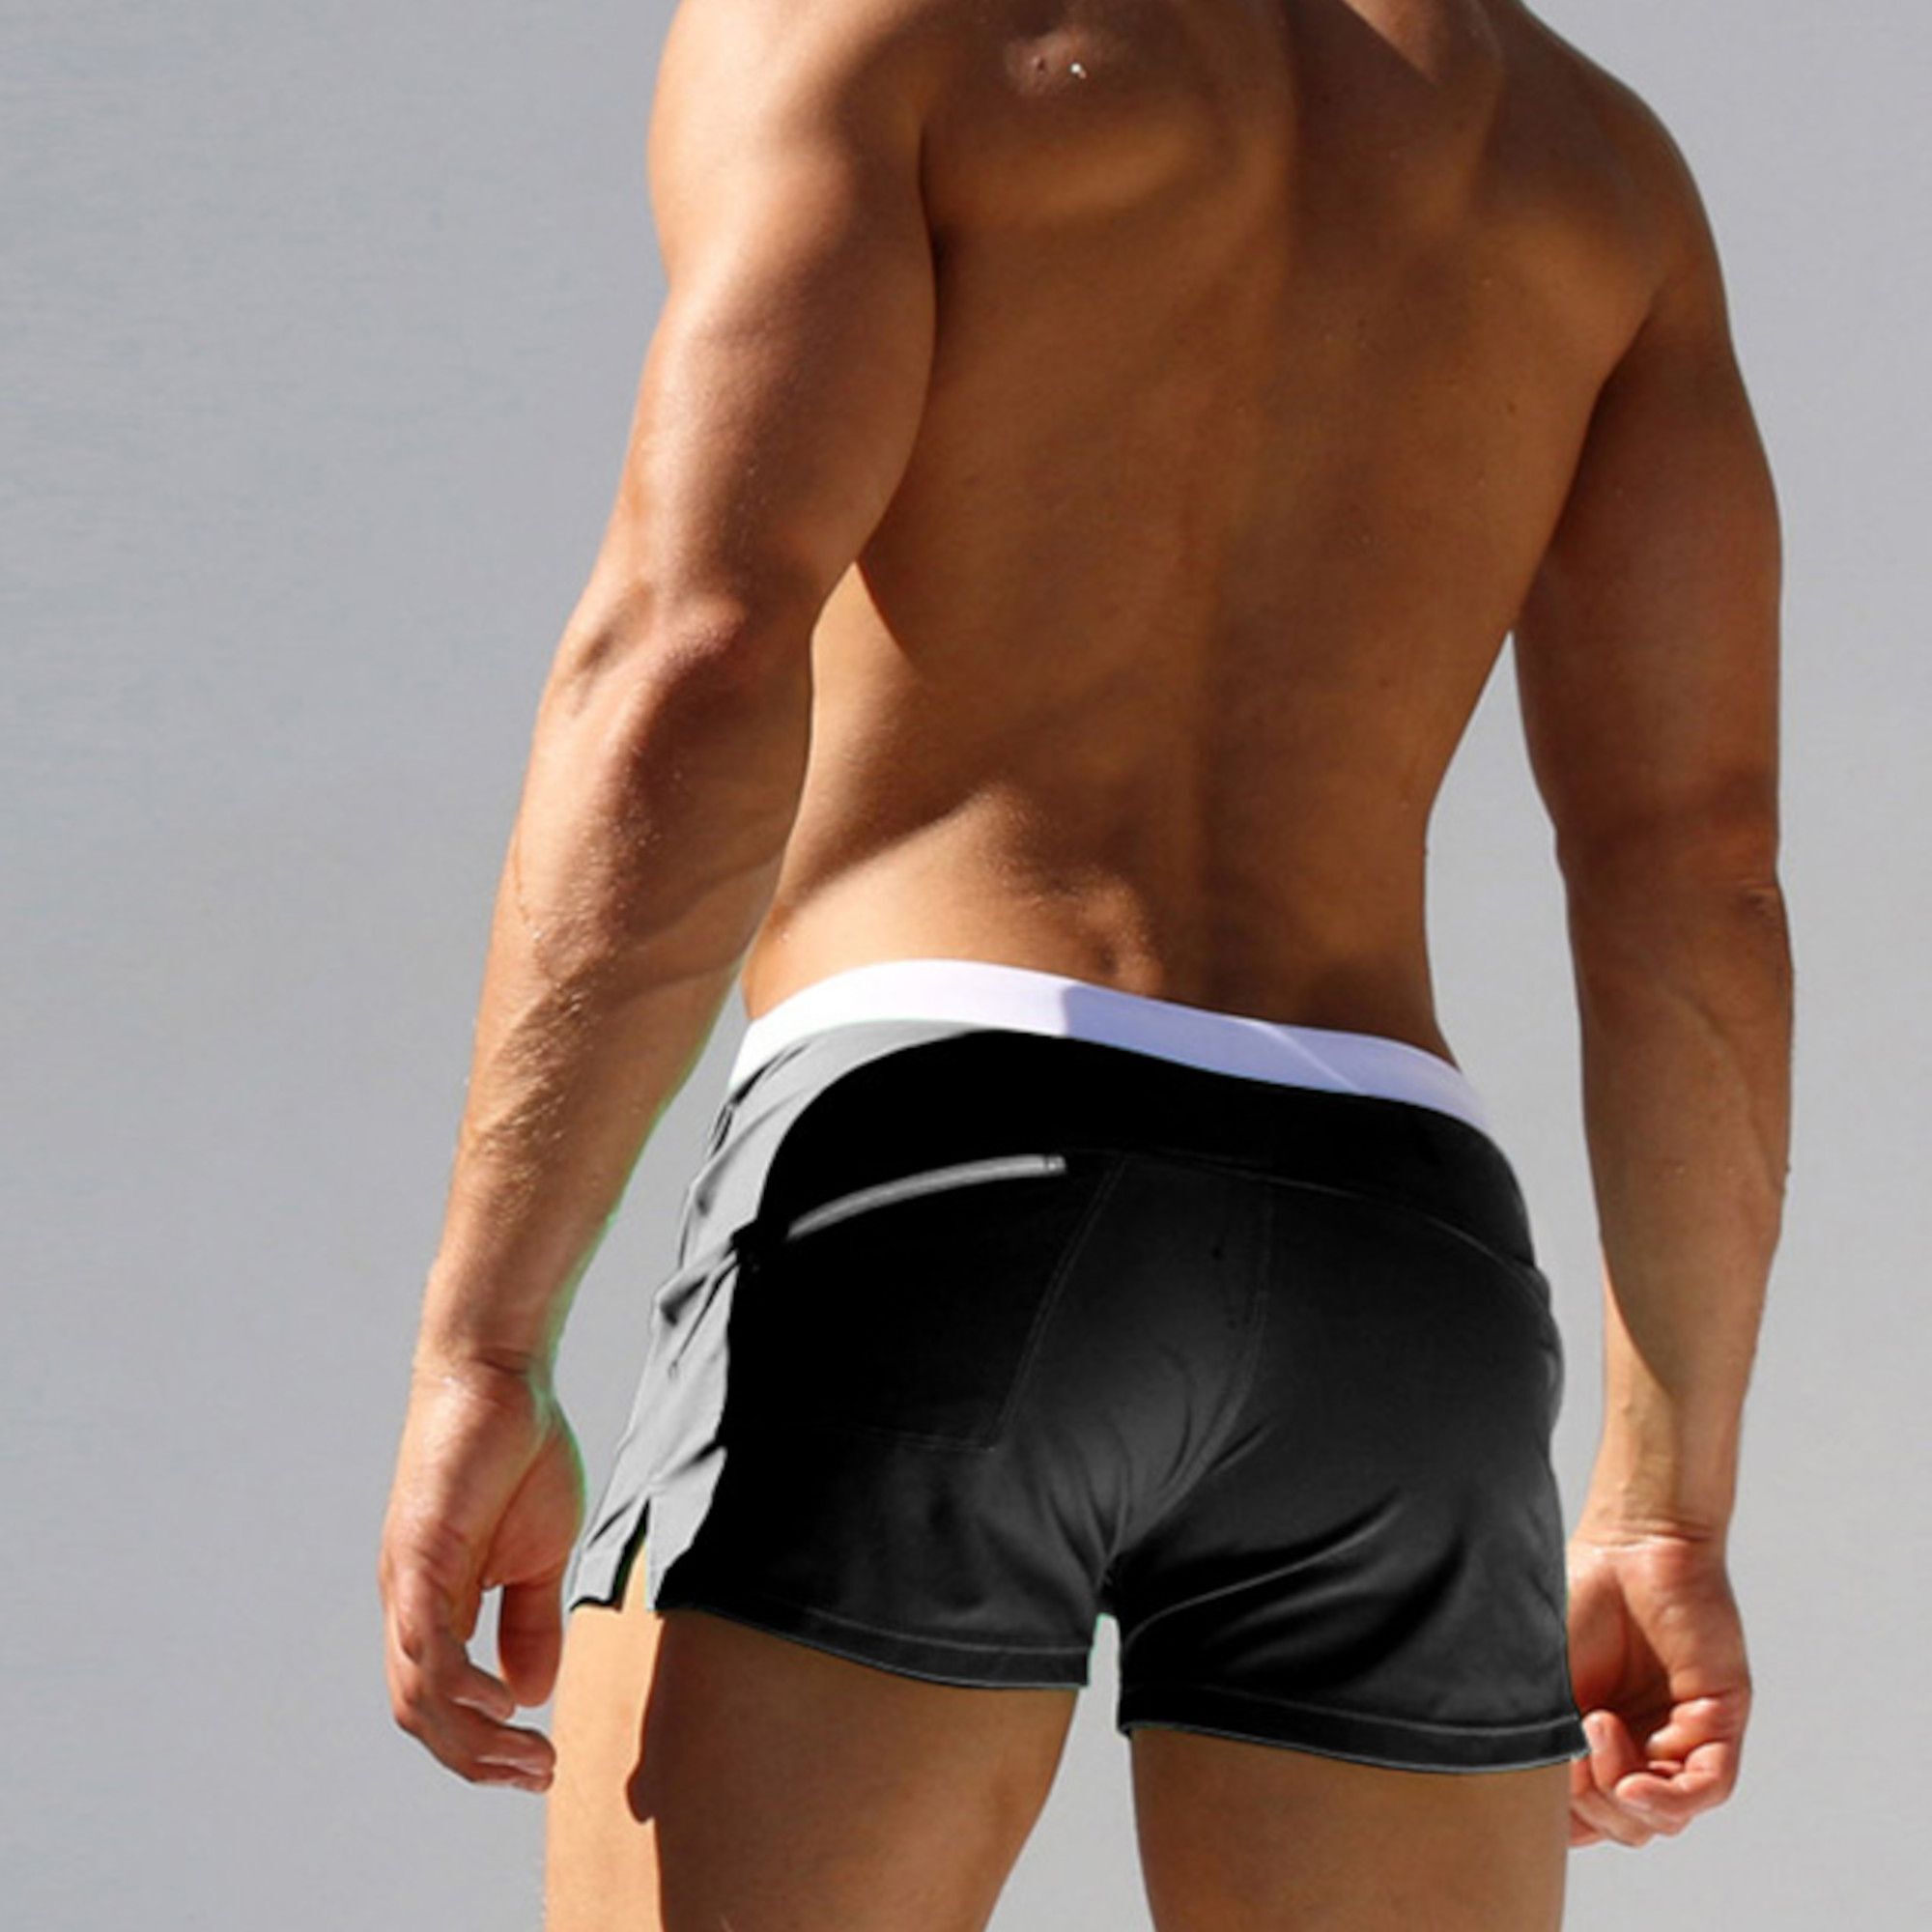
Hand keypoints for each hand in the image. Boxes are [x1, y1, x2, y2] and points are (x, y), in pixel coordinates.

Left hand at [377, 1349, 582, 1793]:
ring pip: (419, 1690)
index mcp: (436, 1604)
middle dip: (479, 1760)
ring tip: (527, 1752)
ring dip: (471, 1738)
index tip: (541, 1766)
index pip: (442, 1704)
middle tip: (538, 1773)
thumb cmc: (517, 1452)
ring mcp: (409, 1579)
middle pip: (423, 1714)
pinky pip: (423, 1636)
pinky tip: (499, 1703)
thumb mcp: (539, 1552)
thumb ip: (529, 1619)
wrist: (498, 1376)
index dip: (484, 1749)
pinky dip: (456, 1681)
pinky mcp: (419, 1551)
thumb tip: (529, 1694)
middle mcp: (410, 1603)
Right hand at [1564, 1526, 1751, 1848]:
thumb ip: (1543, 1737)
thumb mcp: (1543, 1676)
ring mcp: (1682, 1737)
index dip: (1567, 1818)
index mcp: (1595, 1738)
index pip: (1589, 1815)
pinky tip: (1637, 1779)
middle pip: (1626, 1825)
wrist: (1629, 1543)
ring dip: (1626, 1795)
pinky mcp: (1720, 1722)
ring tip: (1600, 1729)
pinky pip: (1710, 1789)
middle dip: (1594, 1803)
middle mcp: (1641, 1745)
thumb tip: (1540, 1805)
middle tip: (1573, 1744)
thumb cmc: (1576, 1593)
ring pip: (1665, 1817)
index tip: (1543, 1785)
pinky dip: (1671, 1799)